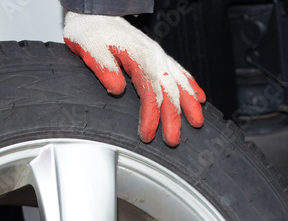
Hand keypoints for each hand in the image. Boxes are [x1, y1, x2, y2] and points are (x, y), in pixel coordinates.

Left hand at [63, 11, 205, 146]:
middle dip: (173, 118)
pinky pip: (180, 72)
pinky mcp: (158, 56)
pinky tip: (199, 97)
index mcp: (138, 55)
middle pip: (169, 91)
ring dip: (189, 104)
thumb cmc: (90, 29)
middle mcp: (154, 55)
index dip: (151, 115)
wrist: (95, 12)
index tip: (147, 135)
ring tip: (197, 123)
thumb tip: (116, 88)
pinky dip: (191, 86)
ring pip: (180, 82)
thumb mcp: (88, 46)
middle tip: (173, 141)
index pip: (150, 91)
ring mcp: (158, 55)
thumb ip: (103, 67)